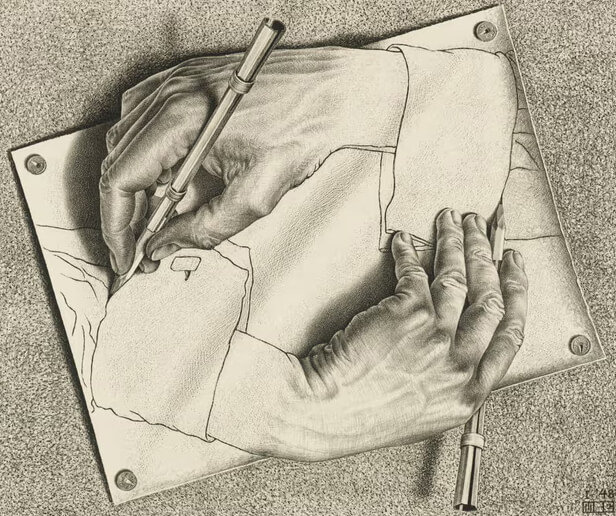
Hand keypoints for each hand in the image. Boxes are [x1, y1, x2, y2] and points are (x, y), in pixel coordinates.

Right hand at [100, 47, 405, 273]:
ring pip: (126, 143)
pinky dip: (146, 154)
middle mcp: (169, 95)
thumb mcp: (257, 196)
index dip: (116, 225)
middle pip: (118, 162)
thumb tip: (167, 243)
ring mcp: (174, 83)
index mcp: (181, 121)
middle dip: (125, 211)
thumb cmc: (304, 130)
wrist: (335, 92)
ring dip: (135, 184)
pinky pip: (143, 121)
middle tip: (143, 244)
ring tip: (160, 215)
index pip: (121, 180)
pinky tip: (169, 175)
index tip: (125, 254)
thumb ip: (205, 228)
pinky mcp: (185, 81)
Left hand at [211, 210, 527, 460]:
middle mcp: (461, 363)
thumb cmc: (364, 414)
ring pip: (458, 278)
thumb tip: (457, 344)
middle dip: (488, 255)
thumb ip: (449, 380)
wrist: (326, 413)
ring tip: (451, 219)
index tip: (513, 267)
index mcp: (470, 392)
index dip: (517, 293)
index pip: (510, 334)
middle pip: (490, 298)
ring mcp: (437, 337)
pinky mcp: (407, 314)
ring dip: (456, 242)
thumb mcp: (424, 411)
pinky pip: (414, 271)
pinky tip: (403, 240)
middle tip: (482, 228)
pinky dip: (408, 251)